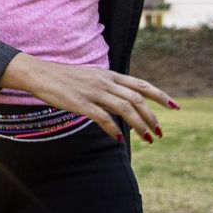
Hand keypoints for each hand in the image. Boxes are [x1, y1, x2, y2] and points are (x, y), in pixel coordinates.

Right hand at [3, 53, 178, 142]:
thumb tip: (121, 98)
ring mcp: (93, 92)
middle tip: (159, 133)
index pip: (141, 85)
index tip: (174, 107)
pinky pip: (103, 118)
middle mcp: (104, 82)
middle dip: (152, 117)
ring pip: (125, 109)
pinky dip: (114, 129)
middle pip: (137, 99)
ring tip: (148, 139)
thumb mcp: (89, 76)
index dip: (160, 96)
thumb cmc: (61, 78)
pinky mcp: (80, 103)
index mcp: (108, 74)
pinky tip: (119, 138)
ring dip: (140, 125)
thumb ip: (106, 85)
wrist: (38, 74)